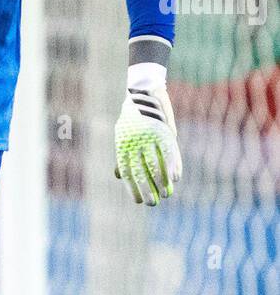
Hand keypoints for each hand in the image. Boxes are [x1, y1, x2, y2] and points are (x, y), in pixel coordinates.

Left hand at [114, 82, 181, 205]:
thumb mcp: (123, 136)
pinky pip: (169, 151)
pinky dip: (173, 165)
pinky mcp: (163, 130)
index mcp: (123, 144)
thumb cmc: (132, 118)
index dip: (133, 188)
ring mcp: (149, 136)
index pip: (127, 171)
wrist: (143, 91)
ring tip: (167, 194)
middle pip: (141, 170)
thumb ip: (123, 156)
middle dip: (147, 188)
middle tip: (153, 203)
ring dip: (162, 181)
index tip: (138, 201)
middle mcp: (135, 142)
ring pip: (156, 162)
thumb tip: (118, 176)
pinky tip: (176, 178)